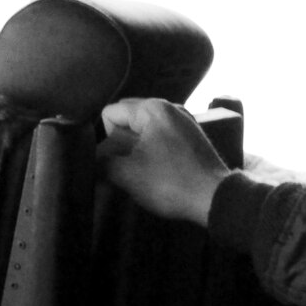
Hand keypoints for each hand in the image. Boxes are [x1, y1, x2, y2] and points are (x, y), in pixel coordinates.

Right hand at [98, 97, 231, 226]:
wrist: (214, 198)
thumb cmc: (170, 182)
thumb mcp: (127, 175)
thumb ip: (102, 163)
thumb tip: (91, 162)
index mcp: (152, 108)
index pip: (109, 113)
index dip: (103, 139)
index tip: (110, 162)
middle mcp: (169, 108)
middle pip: (126, 120)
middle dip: (118, 144)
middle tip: (122, 168)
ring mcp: (183, 122)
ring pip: (143, 131)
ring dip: (134, 151)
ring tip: (139, 174)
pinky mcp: (191, 138)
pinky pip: (160, 138)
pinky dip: (151, 152)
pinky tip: (155, 172)